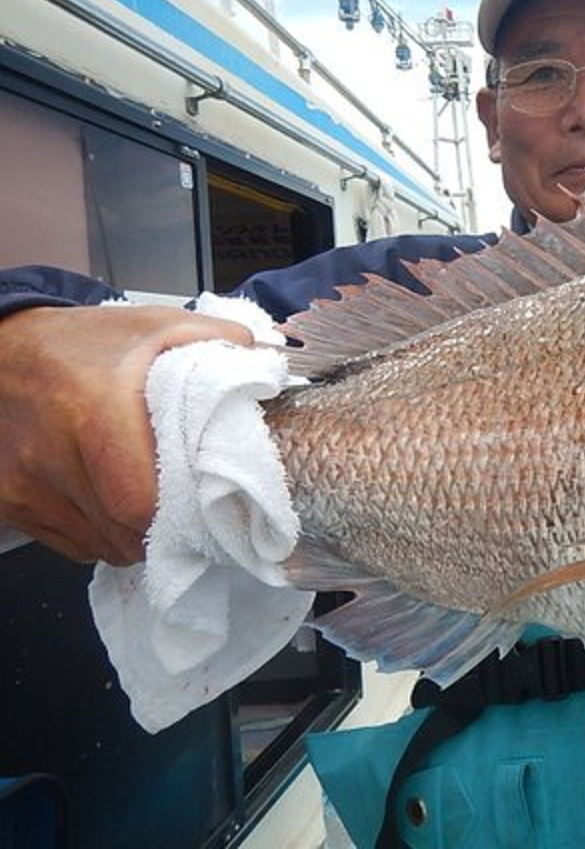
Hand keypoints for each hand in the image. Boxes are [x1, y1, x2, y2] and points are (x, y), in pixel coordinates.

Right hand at [0, 305, 253, 564]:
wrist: (3, 350)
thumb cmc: (83, 343)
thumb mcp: (156, 327)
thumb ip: (219, 340)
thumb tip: (271, 358)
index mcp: (94, 412)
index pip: (140, 503)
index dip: (179, 513)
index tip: (205, 503)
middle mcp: (50, 454)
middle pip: (124, 532)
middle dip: (166, 529)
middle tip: (188, 507)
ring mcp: (23, 486)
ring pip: (100, 545)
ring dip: (134, 534)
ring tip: (149, 496)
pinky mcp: (8, 503)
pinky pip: (73, 544)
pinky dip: (102, 533)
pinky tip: (111, 500)